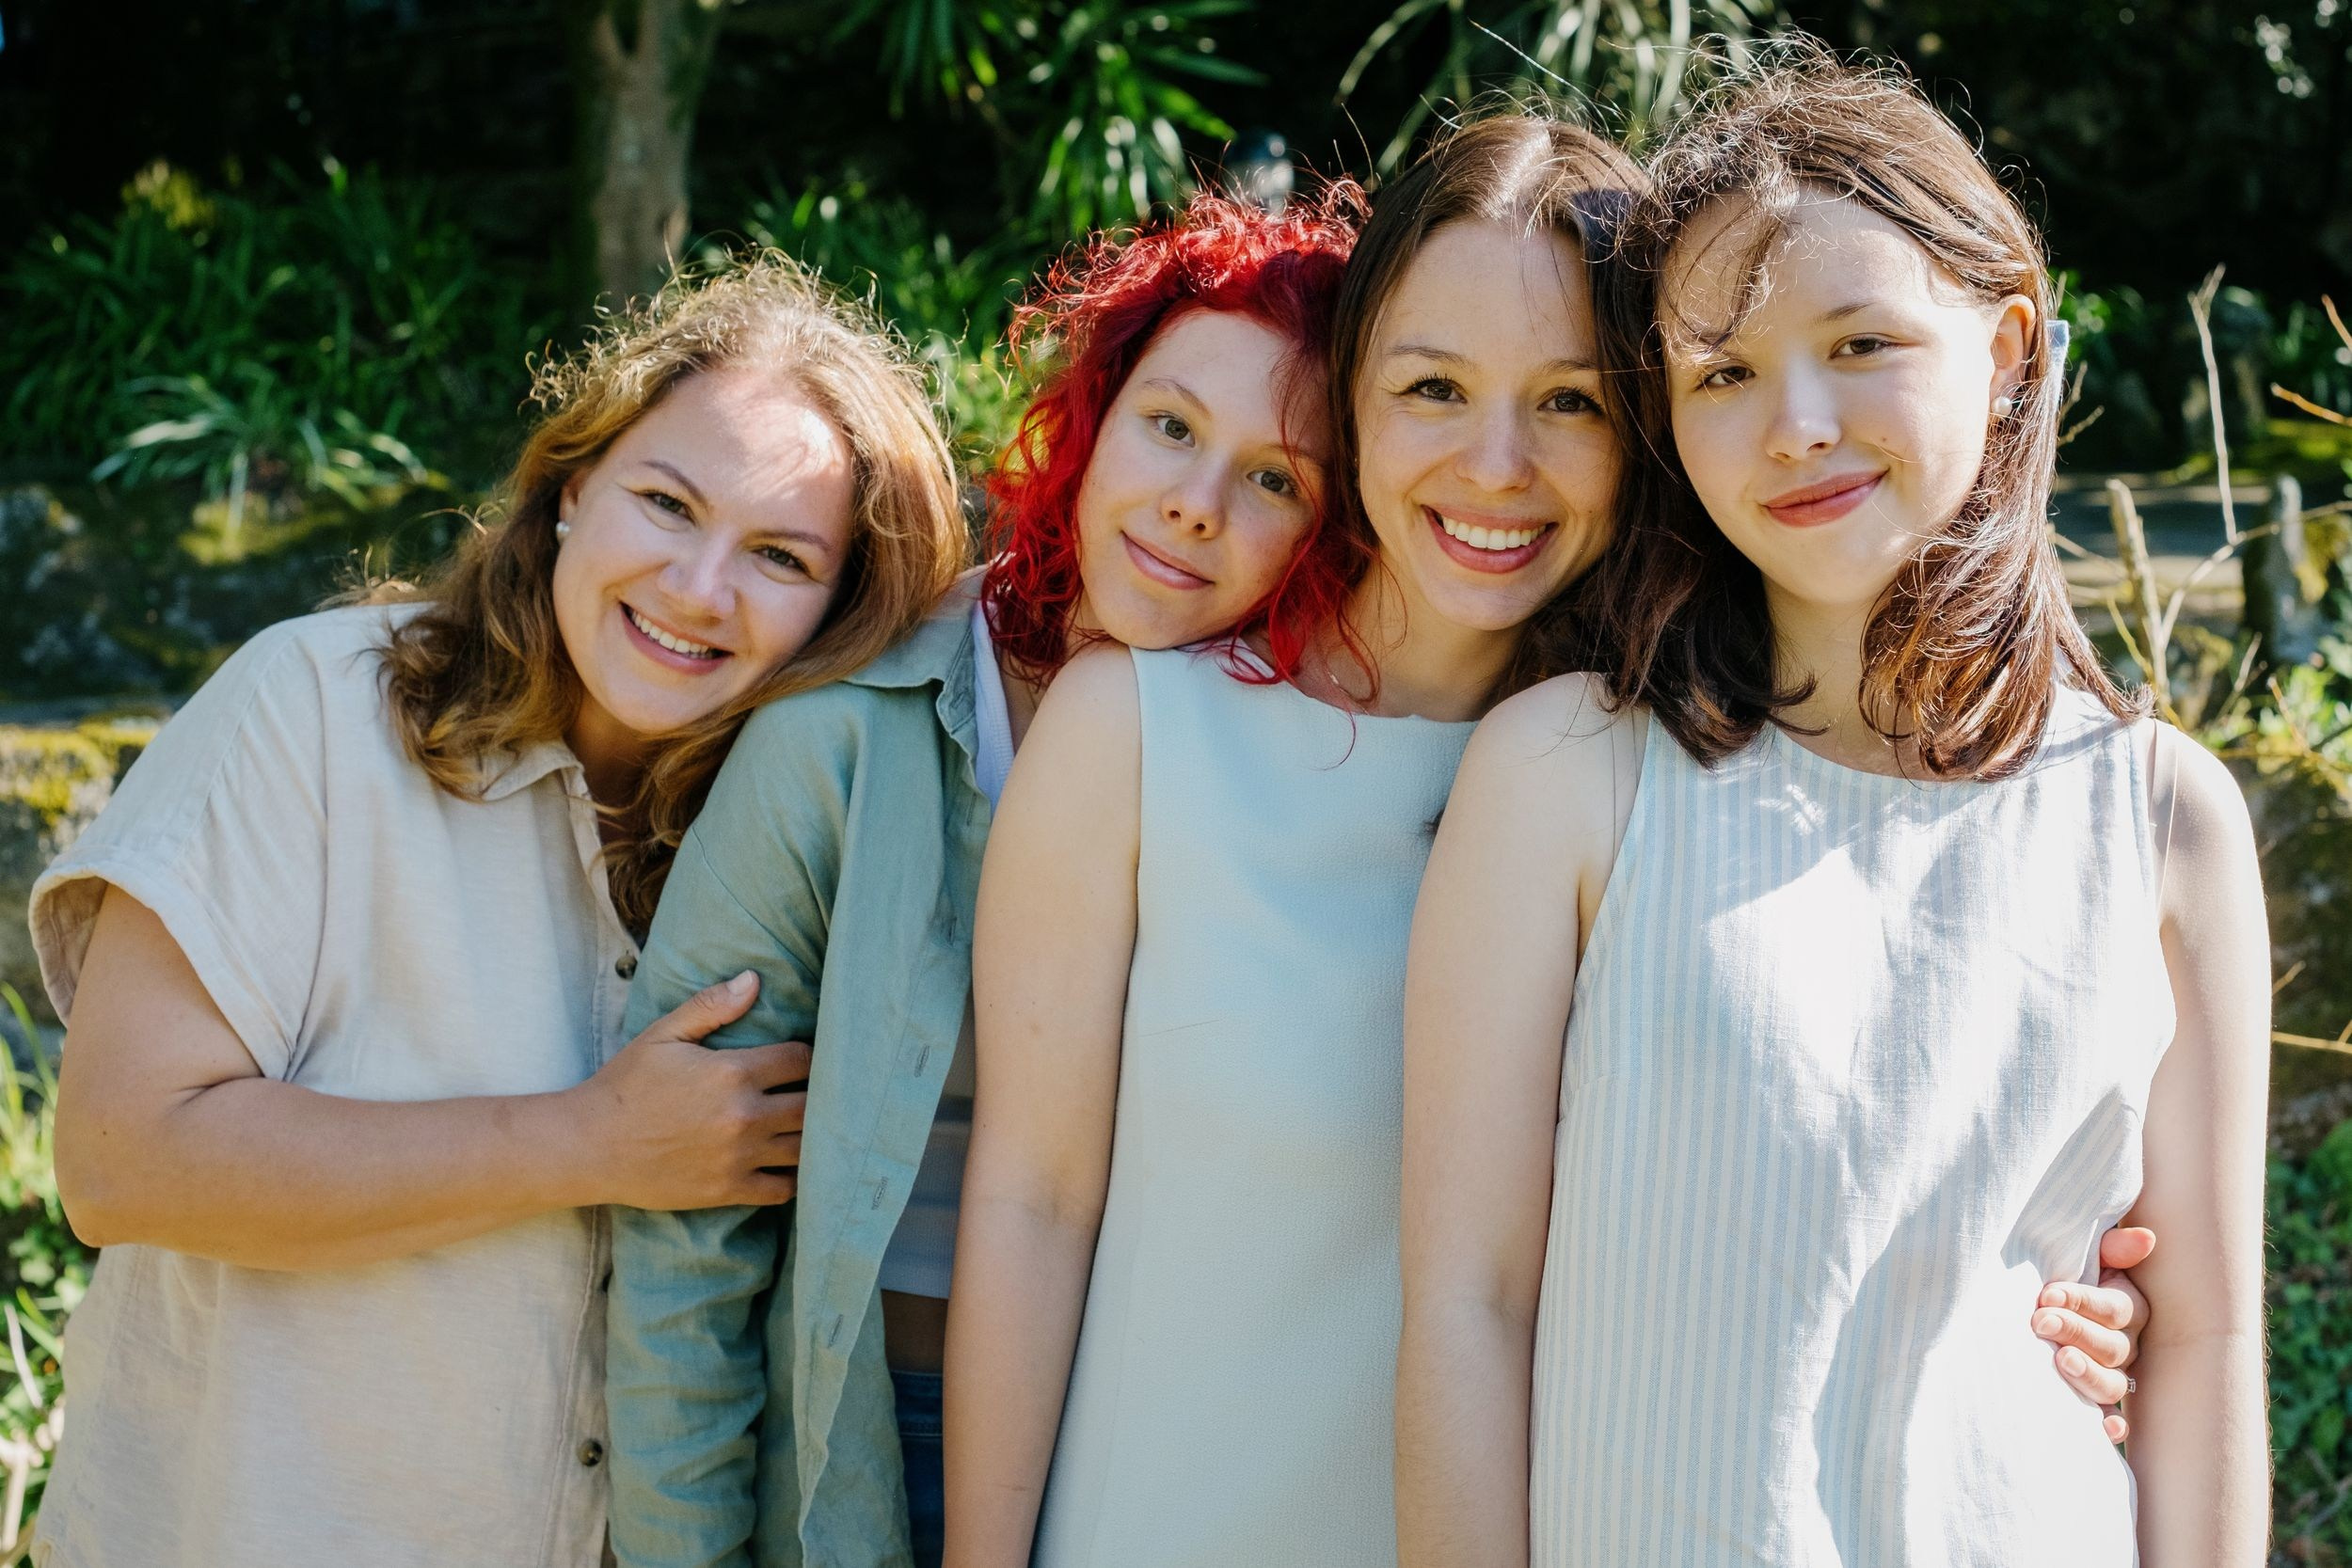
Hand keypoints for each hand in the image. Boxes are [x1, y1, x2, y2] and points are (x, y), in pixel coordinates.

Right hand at [565, 970, 811, 1210]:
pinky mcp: (728, 1190)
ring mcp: (738, 1157)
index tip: (801, 1058)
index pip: (802, 1059)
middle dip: (818, 1095)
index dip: (808, 1055)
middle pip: (813, 1105)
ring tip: (805, 1126)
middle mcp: (744, 1116)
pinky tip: (786, 1163)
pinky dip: (792, 1178)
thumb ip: (711, 1006)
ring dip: (811, 1136)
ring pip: (806, 1148)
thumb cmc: (625, 1086)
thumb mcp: (663, 1035)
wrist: (589, 1146)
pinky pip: (783, 1189)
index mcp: (733, 1072)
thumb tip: (753, 980)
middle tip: (811, 1092)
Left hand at [2032, 1225, 2153, 1443]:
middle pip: (2113, 1347)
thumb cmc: (2062, 1272)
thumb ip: (2111, 1248)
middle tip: (2040, 1321)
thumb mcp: (2085, 1255)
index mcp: (2126, 1307)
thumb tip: (2146, 1238)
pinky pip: (2110, 1418)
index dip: (2083, 1302)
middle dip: (2075, 1332)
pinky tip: (2108, 1430)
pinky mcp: (2094, 1400)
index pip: (2114, 1308)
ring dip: (2089, 1375)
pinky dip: (2112, 1426)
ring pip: (2112, 1383)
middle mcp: (2125, 1345)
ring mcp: (2112, 1375)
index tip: (2048, 1295)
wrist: (2037, 1302)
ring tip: (2060, 1360)